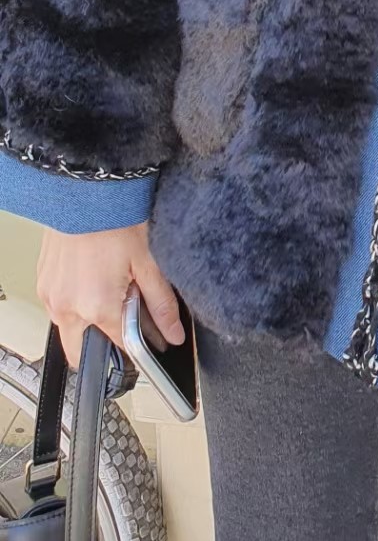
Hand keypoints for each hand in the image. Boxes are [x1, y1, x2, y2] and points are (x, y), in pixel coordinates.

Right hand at [37, 223, 183, 367]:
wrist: (86, 190)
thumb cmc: (116, 220)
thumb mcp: (147, 264)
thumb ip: (161, 305)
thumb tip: (173, 334)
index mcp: (96, 308)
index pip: (119, 346)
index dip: (138, 344)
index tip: (149, 337)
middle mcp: (67, 308)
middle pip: (83, 350)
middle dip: (104, 344)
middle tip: (125, 317)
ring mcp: (50, 296)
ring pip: (69, 328)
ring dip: (88, 321)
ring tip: (110, 288)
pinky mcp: (42, 283)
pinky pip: (58, 306)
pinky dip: (75, 302)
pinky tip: (93, 279)